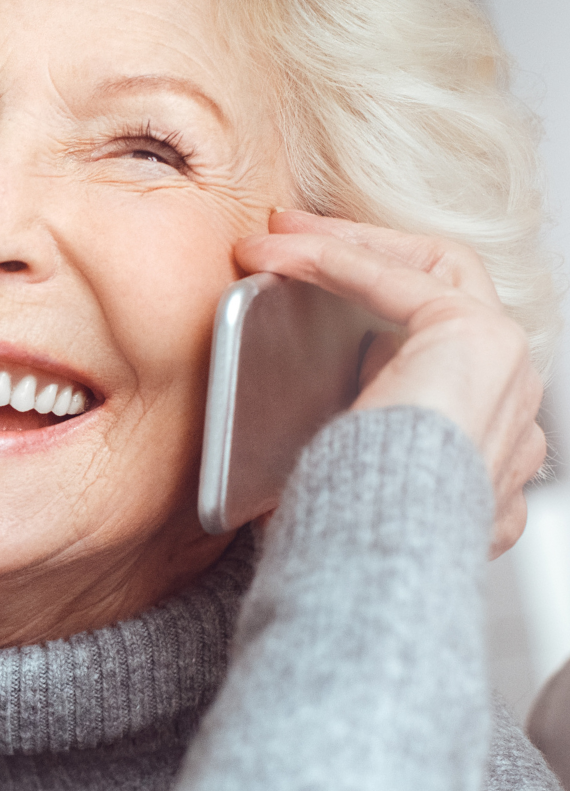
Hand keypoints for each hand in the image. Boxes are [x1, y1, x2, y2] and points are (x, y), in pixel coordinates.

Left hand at [236, 211, 545, 556]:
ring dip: (350, 241)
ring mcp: (505, 366)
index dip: (375, 301)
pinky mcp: (476, 339)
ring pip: (432, 267)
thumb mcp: (362, 487)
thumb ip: (358, 452)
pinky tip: (284, 252)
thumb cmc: (356, 533)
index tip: (311, 287)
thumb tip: (296, 453)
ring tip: (281, 234)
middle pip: (448, 286)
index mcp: (484, 434)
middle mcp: (509, 396)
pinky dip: (334, 259)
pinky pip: (397, 279)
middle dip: (368, 251)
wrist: (377, 556)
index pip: (442, 339)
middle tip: (296, 237)